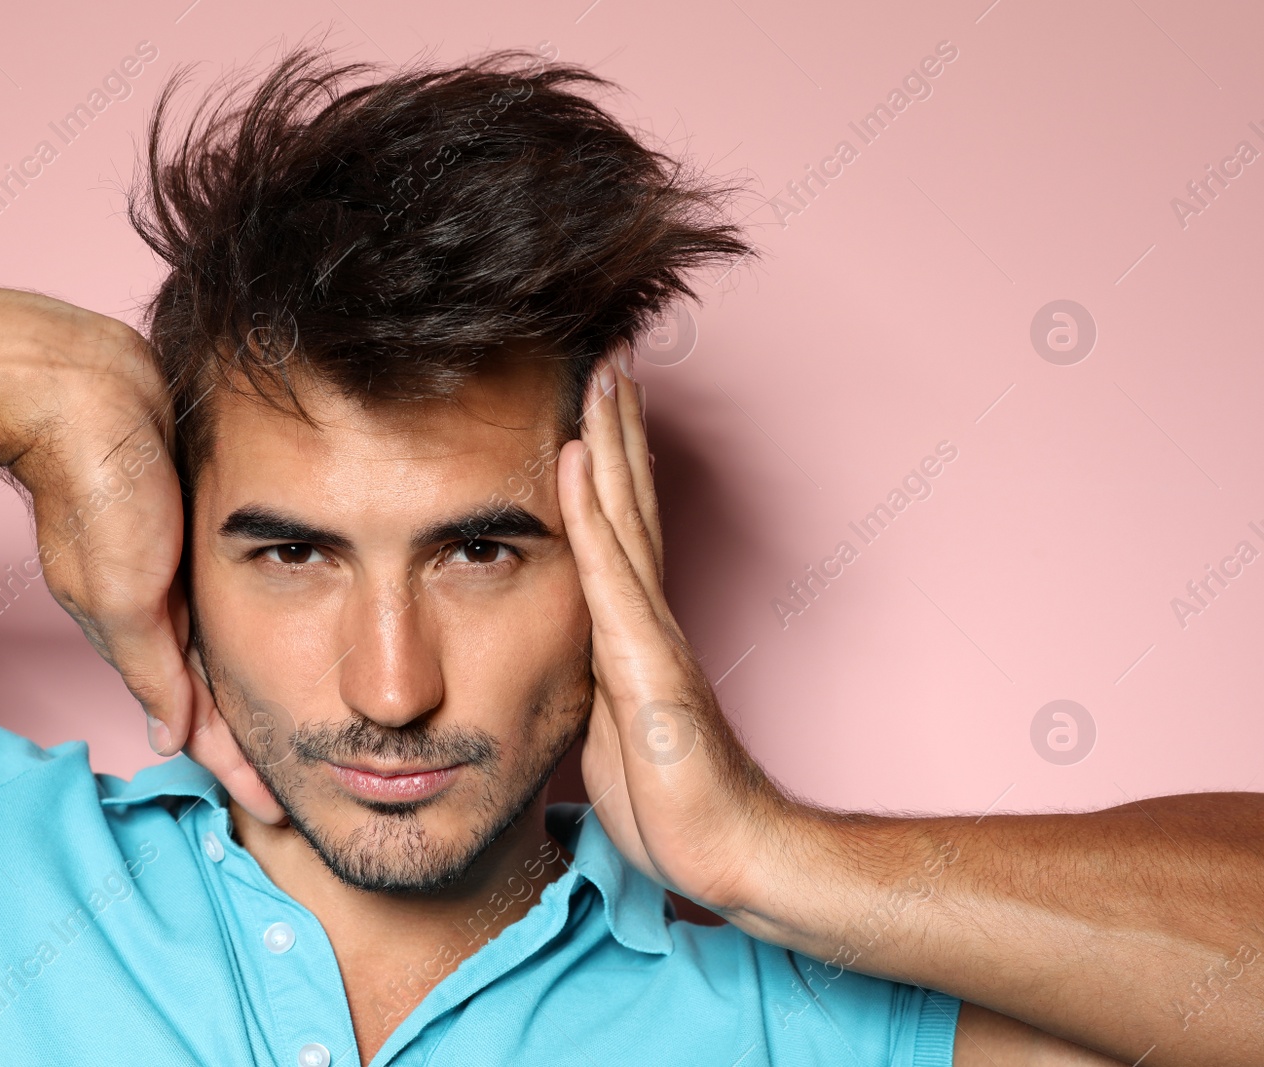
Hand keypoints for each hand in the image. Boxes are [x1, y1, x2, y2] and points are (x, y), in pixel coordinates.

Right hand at [4, 297, 283, 822]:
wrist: (79, 393)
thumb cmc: (97, 490)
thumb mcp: (124, 595)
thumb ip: (151, 665)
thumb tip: (170, 737)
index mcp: (142, 630)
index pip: (196, 716)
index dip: (234, 762)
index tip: (271, 806)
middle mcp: (161, 602)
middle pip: (216, 687)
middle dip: (249, 738)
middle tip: (298, 781)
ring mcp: (175, 564)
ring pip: (225, 644)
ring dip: (253, 687)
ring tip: (302, 723)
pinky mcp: (191, 523)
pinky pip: (229, 592)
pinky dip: (250, 626)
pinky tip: (279, 631)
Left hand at [557, 342, 789, 913]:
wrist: (725, 852)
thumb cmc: (673, 800)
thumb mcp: (613, 730)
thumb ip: (594, 683)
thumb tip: (568, 669)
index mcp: (637, 631)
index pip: (622, 530)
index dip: (612, 467)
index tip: (598, 408)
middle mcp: (649, 617)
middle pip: (631, 503)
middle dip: (618, 428)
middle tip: (607, 359)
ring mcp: (652, 633)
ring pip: (625, 517)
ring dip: (610, 441)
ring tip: (600, 375)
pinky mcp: (647, 662)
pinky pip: (610, 572)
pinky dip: (592, 510)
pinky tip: (579, 455)